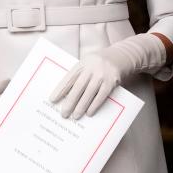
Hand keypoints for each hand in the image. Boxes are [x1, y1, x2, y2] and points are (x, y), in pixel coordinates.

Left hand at [50, 33, 167, 118]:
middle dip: (69, 102)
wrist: (120, 56)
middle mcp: (91, 68)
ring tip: (75, 116)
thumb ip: (78, 76)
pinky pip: (101, 96)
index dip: (60, 90)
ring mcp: (102, 74)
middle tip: (63, 114)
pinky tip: (89, 113)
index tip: (52, 100)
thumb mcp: (87, 64)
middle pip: (78, 87)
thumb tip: (65, 95)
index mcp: (82, 64)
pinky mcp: (111, 81)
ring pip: (89, 93)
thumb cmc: (99, 64)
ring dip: (81, 106)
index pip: (69, 78)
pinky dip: (94, 105)